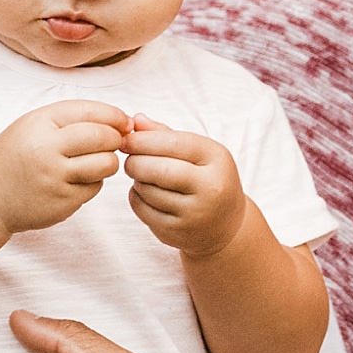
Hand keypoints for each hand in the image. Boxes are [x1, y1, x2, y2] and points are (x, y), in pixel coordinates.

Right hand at [0, 100, 132, 235]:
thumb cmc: (15, 156)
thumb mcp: (32, 125)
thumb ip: (71, 119)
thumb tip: (122, 122)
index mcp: (39, 124)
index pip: (90, 112)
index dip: (114, 115)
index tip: (123, 121)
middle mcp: (46, 150)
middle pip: (102, 138)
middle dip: (116, 138)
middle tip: (114, 141)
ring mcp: (55, 178)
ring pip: (105, 165)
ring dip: (108, 162)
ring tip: (95, 160)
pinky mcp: (62, 202)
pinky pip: (94, 187)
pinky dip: (92, 182)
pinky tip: (74, 180)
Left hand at [123, 121, 247, 257]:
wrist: (225, 225)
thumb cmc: (207, 179)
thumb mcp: (198, 152)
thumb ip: (165, 134)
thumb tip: (135, 119)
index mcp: (217, 160)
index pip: (175, 143)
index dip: (144, 140)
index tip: (126, 138)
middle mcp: (210, 188)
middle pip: (159, 169)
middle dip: (135, 161)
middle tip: (130, 158)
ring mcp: (194, 214)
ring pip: (148, 190)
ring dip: (137, 179)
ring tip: (143, 175)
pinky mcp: (178, 233)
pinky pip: (143, 210)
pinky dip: (136, 198)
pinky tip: (145, 193)